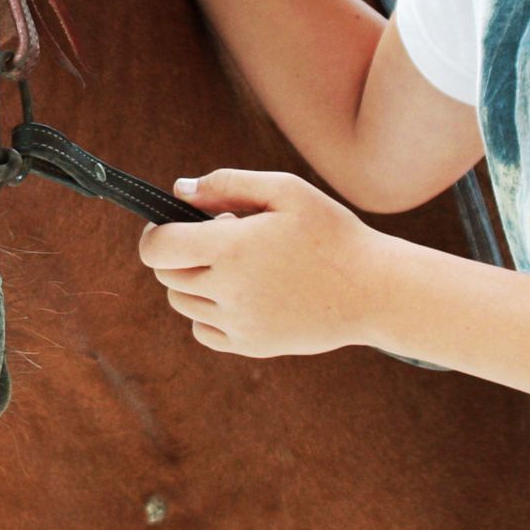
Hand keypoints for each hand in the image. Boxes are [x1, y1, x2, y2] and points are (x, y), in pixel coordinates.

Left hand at [136, 169, 385, 357]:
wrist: (374, 290)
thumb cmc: (332, 233)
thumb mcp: (286, 190)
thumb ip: (227, 184)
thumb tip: (179, 191)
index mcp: (231, 249)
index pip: (157, 248)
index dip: (155, 233)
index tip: (172, 224)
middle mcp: (228, 291)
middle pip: (166, 274)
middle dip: (179, 253)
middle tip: (220, 238)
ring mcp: (239, 323)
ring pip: (182, 302)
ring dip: (194, 280)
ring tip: (237, 264)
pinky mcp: (251, 345)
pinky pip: (202, 330)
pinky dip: (208, 312)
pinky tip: (241, 292)